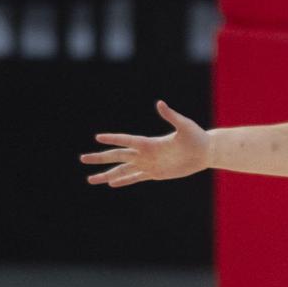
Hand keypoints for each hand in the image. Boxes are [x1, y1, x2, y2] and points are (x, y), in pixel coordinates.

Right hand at [81, 101, 209, 187]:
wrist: (205, 151)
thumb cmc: (196, 136)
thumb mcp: (184, 125)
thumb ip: (171, 115)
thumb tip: (159, 103)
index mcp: (150, 142)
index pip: (127, 140)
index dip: (113, 139)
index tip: (97, 137)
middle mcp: (146, 153)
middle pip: (118, 156)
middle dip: (100, 157)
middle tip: (82, 158)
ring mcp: (149, 164)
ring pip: (123, 170)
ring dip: (107, 174)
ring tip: (90, 178)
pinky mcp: (155, 173)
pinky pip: (136, 178)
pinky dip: (124, 180)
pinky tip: (111, 183)